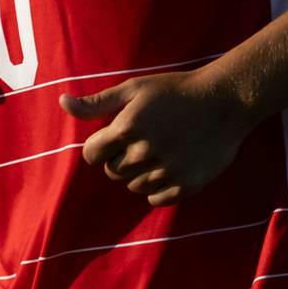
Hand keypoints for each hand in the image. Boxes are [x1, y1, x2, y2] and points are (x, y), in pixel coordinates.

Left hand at [61, 67, 256, 207]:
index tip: (113, 138)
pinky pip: (156, 199)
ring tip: (158, 151)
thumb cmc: (174, 91)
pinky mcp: (187, 184)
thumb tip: (62, 103)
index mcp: (127, 128)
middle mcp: (145, 152)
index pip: (92, 154)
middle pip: (112, 171)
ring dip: (139, 173)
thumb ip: (96, 103)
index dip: (99, 147)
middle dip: (120, 158)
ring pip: (134, 186)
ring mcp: (167, 170)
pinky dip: (157, 188)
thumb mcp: (133, 89)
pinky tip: (169, 167)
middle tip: (142, 141)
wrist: (224, 100)